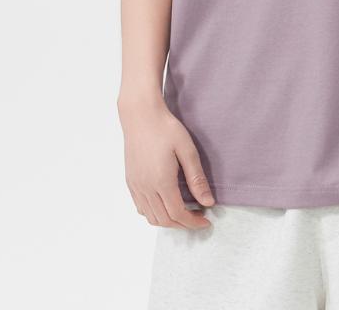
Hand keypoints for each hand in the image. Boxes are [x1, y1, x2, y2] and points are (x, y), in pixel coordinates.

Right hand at [118, 94, 214, 228]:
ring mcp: (135, 186)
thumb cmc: (166, 128)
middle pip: (164, 220)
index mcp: (161, 182)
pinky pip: (141, 207)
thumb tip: (208, 202)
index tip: (206, 221)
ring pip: (150, 217)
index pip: (178, 214)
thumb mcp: (187, 150)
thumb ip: (197, 178)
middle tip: (199, 218)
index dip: (193, 222)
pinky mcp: (130, 181)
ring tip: (185, 213)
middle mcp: (145, 188)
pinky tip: (166, 204)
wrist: (141, 115)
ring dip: (168, 221)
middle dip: (183, 225)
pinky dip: (154, 213)